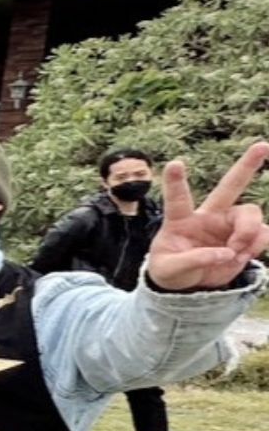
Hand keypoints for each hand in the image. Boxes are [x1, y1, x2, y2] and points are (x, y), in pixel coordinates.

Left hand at [144, 141, 268, 291]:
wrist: (189, 285)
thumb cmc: (171, 271)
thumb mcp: (170, 271)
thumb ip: (193, 261)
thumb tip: (225, 253)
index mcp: (181, 220)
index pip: (178, 198)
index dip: (175, 182)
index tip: (174, 163)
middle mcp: (209, 216)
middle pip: (230, 185)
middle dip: (247, 165)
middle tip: (263, 145)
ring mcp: (229, 224)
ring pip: (251, 213)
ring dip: (247, 233)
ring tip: (234, 253)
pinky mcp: (246, 237)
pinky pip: (263, 234)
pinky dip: (256, 246)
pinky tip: (242, 256)